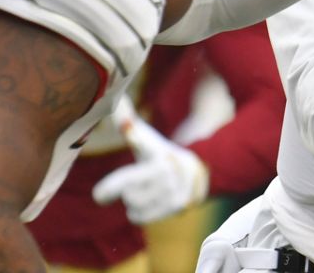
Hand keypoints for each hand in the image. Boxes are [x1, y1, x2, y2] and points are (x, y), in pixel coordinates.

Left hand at [92, 98, 209, 223]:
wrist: (200, 172)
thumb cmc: (160, 154)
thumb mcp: (146, 137)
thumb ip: (127, 121)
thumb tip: (114, 95)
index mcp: (156, 148)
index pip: (142, 141)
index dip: (133, 132)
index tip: (126, 126)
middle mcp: (167, 168)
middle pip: (126, 189)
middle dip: (116, 188)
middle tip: (115, 187)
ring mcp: (173, 188)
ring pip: (130, 203)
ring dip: (130, 200)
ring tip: (144, 189)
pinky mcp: (176, 205)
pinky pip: (137, 217)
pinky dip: (136, 213)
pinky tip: (149, 202)